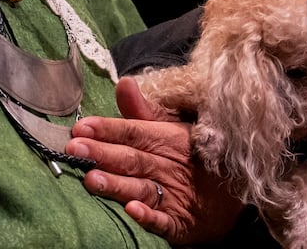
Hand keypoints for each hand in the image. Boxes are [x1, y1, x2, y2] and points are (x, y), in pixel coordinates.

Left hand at [66, 77, 244, 245]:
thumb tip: (123, 83)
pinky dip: (149, 216)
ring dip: (117, 184)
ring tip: (92, 179)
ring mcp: (174, 196)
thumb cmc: (191, 157)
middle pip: (132, 159)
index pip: (134, 131)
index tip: (81, 127)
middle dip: (103, 153)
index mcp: (168, 140)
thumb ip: (143, 111)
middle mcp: (169, 167)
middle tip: (74, 149)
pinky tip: (133, 210)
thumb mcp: (172, 129)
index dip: (108, 129)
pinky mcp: (179, 223)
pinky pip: (164, 221)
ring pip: (141, 188)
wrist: (232, 199)